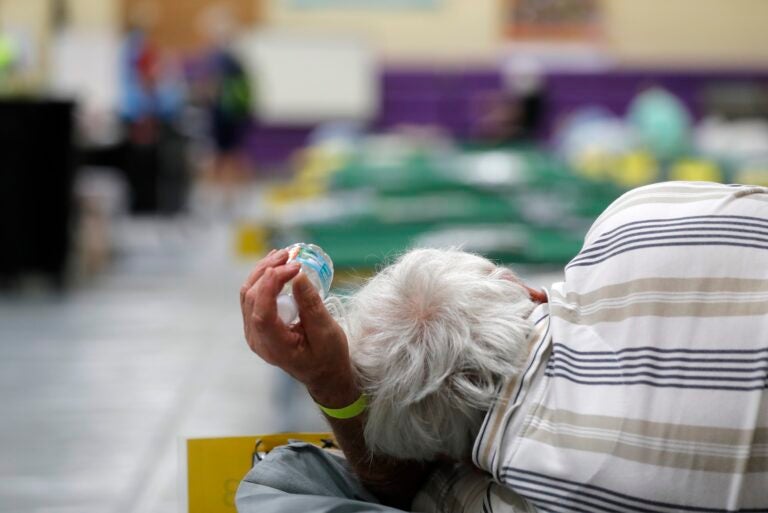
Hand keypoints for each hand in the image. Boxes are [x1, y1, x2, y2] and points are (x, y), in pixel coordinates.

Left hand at [240, 249, 356, 404]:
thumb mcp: (326, 332)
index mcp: (274, 346)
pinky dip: (263, 278)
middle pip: (251, 298)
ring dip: (264, 271)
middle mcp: (257, 339)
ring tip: (283, 255)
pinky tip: (276, 266)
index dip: (271, 285)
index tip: (291, 266)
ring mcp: (254, 332)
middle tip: (290, 255)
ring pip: (248, 294)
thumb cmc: (328, 357)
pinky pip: (253, 297)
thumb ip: (311, 306)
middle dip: (268, 271)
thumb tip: (298, 276)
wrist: (323, 373)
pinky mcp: (257, 324)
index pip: (262, 312)